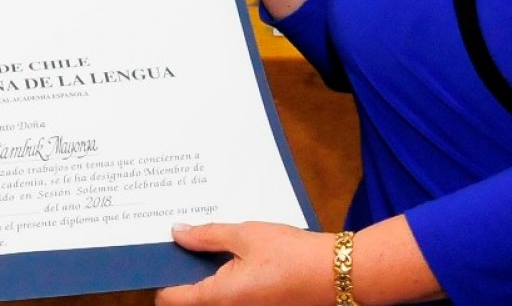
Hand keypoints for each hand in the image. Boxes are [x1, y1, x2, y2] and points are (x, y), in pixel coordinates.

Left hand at [155, 221, 336, 305]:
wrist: (330, 272)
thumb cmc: (290, 253)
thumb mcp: (247, 235)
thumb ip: (209, 235)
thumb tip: (178, 232)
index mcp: (217, 297)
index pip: (171, 296)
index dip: (162, 273)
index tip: (161, 250)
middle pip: (189, 296)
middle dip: (185, 267)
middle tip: (187, 236)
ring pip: (209, 293)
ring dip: (206, 269)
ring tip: (213, 238)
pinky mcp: (254, 305)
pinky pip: (227, 293)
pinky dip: (224, 274)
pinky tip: (235, 251)